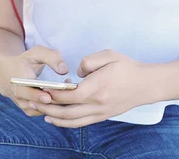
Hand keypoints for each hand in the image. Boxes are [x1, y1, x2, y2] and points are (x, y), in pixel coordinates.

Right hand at [0, 46, 69, 116]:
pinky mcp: (30, 111)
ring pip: (43, 110)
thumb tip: (64, 70)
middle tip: (68, 93)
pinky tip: (64, 96)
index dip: (37, 96)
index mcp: (17, 81)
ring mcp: (24, 106)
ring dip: (57, 103)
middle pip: (37, 104)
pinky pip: (44, 112)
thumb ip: (51, 57)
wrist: (6, 74)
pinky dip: (55, 106)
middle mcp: (18, 97)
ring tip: (69, 91)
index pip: (26, 92)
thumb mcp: (36, 53)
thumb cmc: (24, 62)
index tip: (48, 97)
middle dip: (53, 100)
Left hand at [32, 49, 153, 127]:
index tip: (41, 88)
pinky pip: (81, 123)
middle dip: (48, 106)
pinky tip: (56, 119)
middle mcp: (98, 103)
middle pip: (67, 110)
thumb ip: (88, 61)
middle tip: (32, 100)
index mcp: (97, 87)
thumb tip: (76, 73)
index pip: (69, 95)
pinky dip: (66, 123)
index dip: (53, 93)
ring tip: (40, 111)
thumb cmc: (127, 67)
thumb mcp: (108, 55)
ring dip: (54, 116)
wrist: (146, 84)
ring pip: (73, 120)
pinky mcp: (102, 116)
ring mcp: (100, 112)